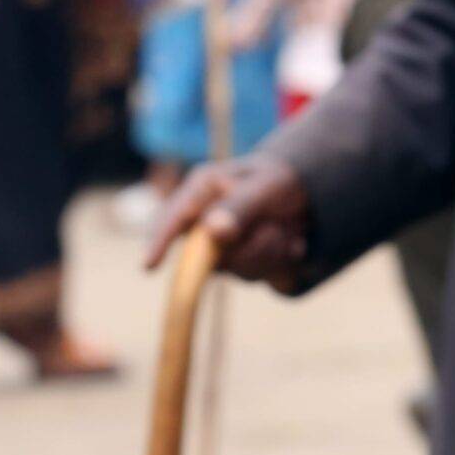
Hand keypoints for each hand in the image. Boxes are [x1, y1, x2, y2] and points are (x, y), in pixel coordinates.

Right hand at [146, 156, 312, 289]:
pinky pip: (252, 274)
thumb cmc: (279, 180)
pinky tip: (288, 240)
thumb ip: (241, 206)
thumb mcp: (267, 184)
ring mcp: (216, 244)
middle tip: (275, 229)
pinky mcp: (234, 262)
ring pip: (234, 267)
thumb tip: (213, 231)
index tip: (149, 266)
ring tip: (284, 227)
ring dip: (266, 251)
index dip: (158, 241)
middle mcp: (202, 219)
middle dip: (245, 250)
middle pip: (204, 254)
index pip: (172, 216)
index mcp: (202, 189)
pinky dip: (276, 259)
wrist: (305, 196)